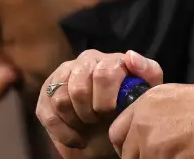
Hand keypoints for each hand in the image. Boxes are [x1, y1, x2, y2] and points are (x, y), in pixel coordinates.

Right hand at [36, 50, 164, 158]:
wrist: (109, 131)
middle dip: (90, 112)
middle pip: (79, 88)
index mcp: (109, 59)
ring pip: (61, 100)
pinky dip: (64, 132)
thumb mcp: (146, 92)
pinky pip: (48, 115)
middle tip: (99, 120)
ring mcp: (63, 75)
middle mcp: (85, 61)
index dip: (107, 99)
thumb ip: (148, 72)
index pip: (104, 72)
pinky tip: (77, 138)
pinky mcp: (46, 94)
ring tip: (88, 126)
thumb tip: (130, 56)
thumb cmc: (128, 109)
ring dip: (77, 121)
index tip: (112, 112)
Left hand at [108, 79, 193, 158]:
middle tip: (162, 155)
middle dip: (143, 156)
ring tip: (180, 154)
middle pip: (128, 154)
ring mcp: (151, 145)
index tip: (139, 149)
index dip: (128, 143)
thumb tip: (182, 108)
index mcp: (149, 101)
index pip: (117, 131)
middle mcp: (143, 123)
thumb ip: (176, 102)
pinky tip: (189, 157)